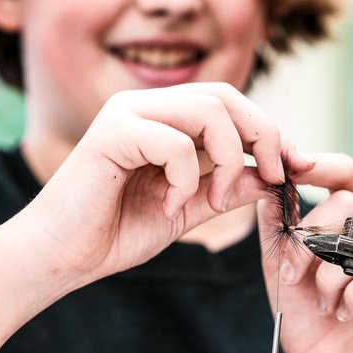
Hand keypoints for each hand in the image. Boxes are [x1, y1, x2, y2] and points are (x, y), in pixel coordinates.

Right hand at [16, 83, 285, 285]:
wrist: (59, 257)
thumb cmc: (111, 234)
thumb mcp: (184, 210)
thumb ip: (224, 189)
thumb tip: (271, 174)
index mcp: (161, 118)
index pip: (229, 103)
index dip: (269, 130)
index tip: (294, 167)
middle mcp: (144, 106)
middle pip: (226, 95)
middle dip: (263, 135)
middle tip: (275, 176)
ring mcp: (126, 114)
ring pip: (208, 110)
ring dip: (228, 158)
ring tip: (215, 198)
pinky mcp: (111, 133)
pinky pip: (176, 144)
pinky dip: (185, 180)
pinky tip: (167, 206)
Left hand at [258, 152, 352, 352]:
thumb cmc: (310, 323)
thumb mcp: (283, 271)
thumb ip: (277, 230)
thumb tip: (267, 187)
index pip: (348, 176)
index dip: (321, 164)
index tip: (290, 165)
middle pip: (351, 203)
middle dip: (310, 238)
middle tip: (292, 275)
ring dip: (328, 274)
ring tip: (321, 303)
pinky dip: (349, 298)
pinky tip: (343, 315)